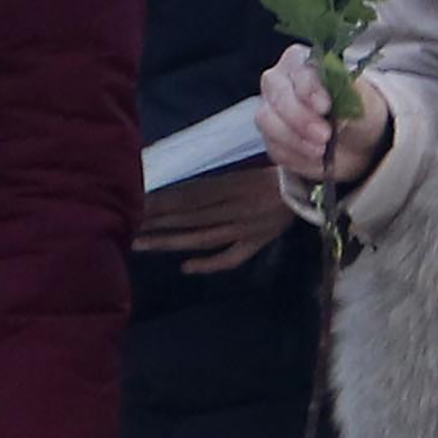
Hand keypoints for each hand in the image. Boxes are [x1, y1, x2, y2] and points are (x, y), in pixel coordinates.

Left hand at [134, 159, 294, 276]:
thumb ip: (216, 181)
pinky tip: (185, 267)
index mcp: (231, 186)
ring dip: (170, 241)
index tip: (134, 203)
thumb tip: (178, 187)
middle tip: (127, 227)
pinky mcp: (255, 243)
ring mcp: (243, 229)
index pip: (188, 195)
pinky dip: (208, 263)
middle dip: (156, 222)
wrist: (311, 187)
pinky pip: (230, 256)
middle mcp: (233, 208)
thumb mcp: (244, 169)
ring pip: (200, 237)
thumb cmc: (277, 173)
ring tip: (142, 244)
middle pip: (188, 217)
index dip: (161, 201)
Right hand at [257, 55, 386, 194]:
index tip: (325, 107)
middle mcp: (279, 81)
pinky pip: (274, 148)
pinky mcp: (271, 138)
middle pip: (278, 96)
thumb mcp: (365, 99)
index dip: (310, 89)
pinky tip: (316, 158)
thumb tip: (338, 107)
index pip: (299, 71)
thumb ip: (351, 94)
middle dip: (301, 118)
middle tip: (325, 135)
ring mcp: (271, 110)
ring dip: (295, 140)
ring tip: (321, 150)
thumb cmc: (359, 110)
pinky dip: (295, 157)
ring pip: (268, 122)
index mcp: (301, 61)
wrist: (358, 141)